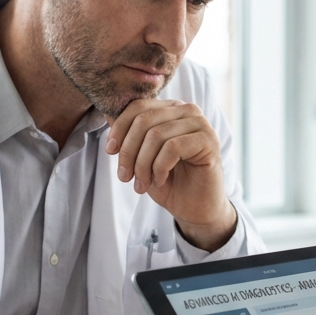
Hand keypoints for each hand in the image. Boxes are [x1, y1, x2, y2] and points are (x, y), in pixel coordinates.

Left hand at [105, 98, 236, 250]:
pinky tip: (160, 180)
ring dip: (142, 165)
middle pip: (144, 120)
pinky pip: (173, 147)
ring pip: (156, 135)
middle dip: (128, 152)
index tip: (110, 151)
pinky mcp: (209, 141)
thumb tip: (106, 112)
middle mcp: (187, 110)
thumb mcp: (140, 156)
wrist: (194, 208)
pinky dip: (160, 167)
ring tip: (141, 184)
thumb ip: (128, 134)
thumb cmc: (169, 181)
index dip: (119, 128)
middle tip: (124, 177)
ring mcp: (200, 124)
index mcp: (170, 109)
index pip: (138, 106)